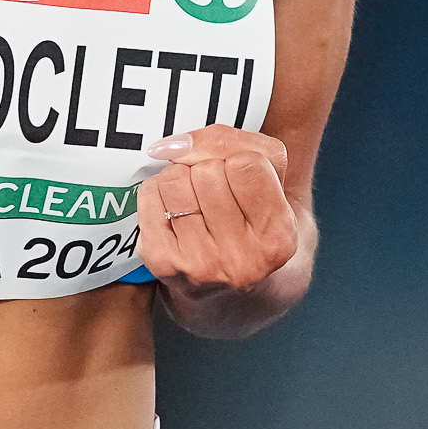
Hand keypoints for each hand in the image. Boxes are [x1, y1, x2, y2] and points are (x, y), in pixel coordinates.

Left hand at [137, 125, 297, 298]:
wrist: (234, 285)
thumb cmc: (253, 218)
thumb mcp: (270, 175)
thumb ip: (232, 143)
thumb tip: (175, 145)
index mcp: (278, 237)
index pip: (247, 164)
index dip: (238, 160)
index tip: (241, 178)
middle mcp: (241, 259)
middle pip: (207, 172)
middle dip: (208, 170)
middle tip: (218, 195)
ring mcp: (199, 265)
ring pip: (174, 180)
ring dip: (181, 178)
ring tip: (196, 202)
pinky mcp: (163, 263)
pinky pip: (149, 195)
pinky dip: (158, 193)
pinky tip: (176, 213)